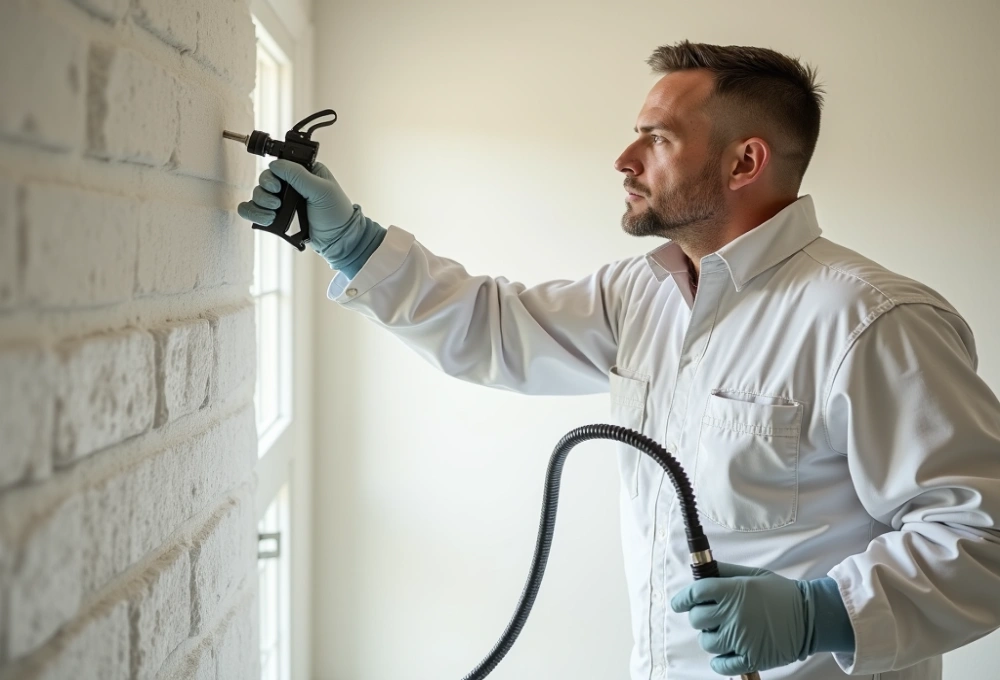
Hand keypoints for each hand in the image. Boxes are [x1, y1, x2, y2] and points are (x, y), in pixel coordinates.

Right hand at [237, 159, 358, 261]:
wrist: (339, 240)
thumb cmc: (336, 213)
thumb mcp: (321, 190)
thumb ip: (298, 175)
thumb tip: (274, 164)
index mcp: (304, 172)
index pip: (278, 166)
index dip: (273, 175)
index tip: (278, 187)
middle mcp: (291, 185)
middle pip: (264, 180)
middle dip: (265, 191)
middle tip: (277, 204)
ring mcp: (284, 201)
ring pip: (258, 195)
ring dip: (260, 204)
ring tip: (274, 215)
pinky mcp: (278, 217)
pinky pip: (256, 211)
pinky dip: (253, 213)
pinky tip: (266, 220)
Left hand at [670, 563, 812, 675]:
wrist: (809, 616)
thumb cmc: (780, 593)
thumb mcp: (752, 575)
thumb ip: (725, 572)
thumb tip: (701, 570)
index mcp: (732, 591)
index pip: (695, 594)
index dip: (682, 599)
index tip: (679, 603)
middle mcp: (733, 615)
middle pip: (697, 619)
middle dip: (699, 617)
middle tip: (710, 616)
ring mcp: (741, 639)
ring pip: (707, 642)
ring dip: (711, 637)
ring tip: (725, 632)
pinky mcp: (751, 659)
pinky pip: (721, 665)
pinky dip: (719, 661)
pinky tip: (727, 652)